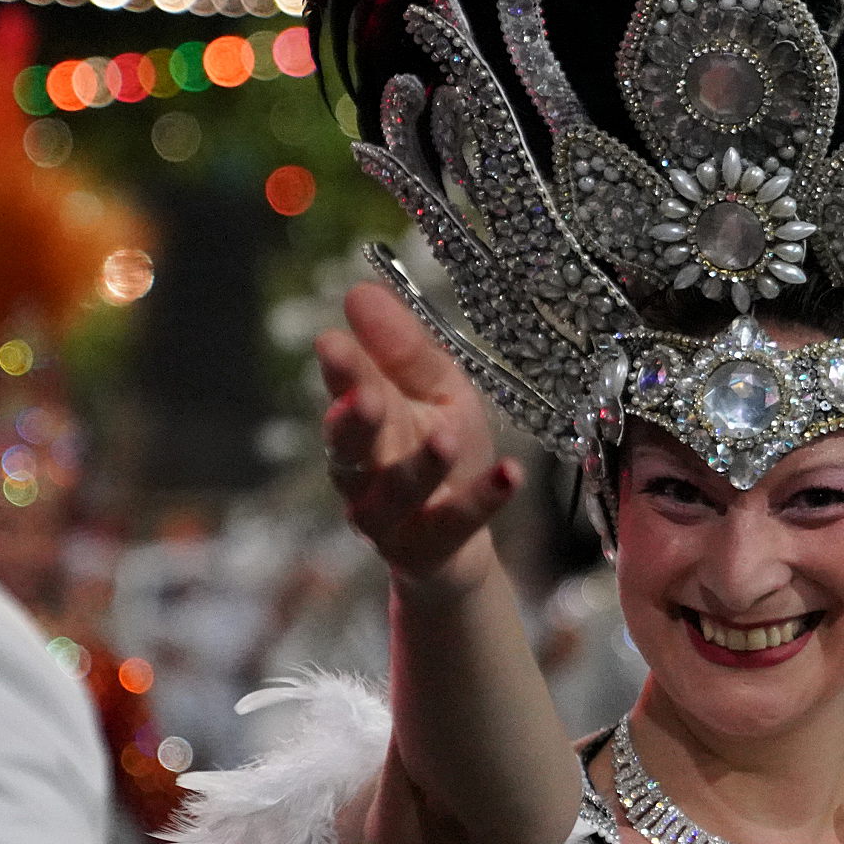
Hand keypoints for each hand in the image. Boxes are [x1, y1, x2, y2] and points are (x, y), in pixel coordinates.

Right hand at [316, 281, 522, 591]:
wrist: (456, 546)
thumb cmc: (440, 453)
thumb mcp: (433, 392)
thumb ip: (402, 348)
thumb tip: (360, 291)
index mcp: (364, 425)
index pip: (346, 393)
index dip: (341, 372)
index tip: (333, 342)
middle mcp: (364, 474)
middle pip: (352, 448)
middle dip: (356, 421)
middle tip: (366, 397)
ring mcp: (390, 520)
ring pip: (396, 494)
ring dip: (422, 465)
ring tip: (447, 436)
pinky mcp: (425, 551)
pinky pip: (452, 527)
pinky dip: (483, 500)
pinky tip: (511, 473)